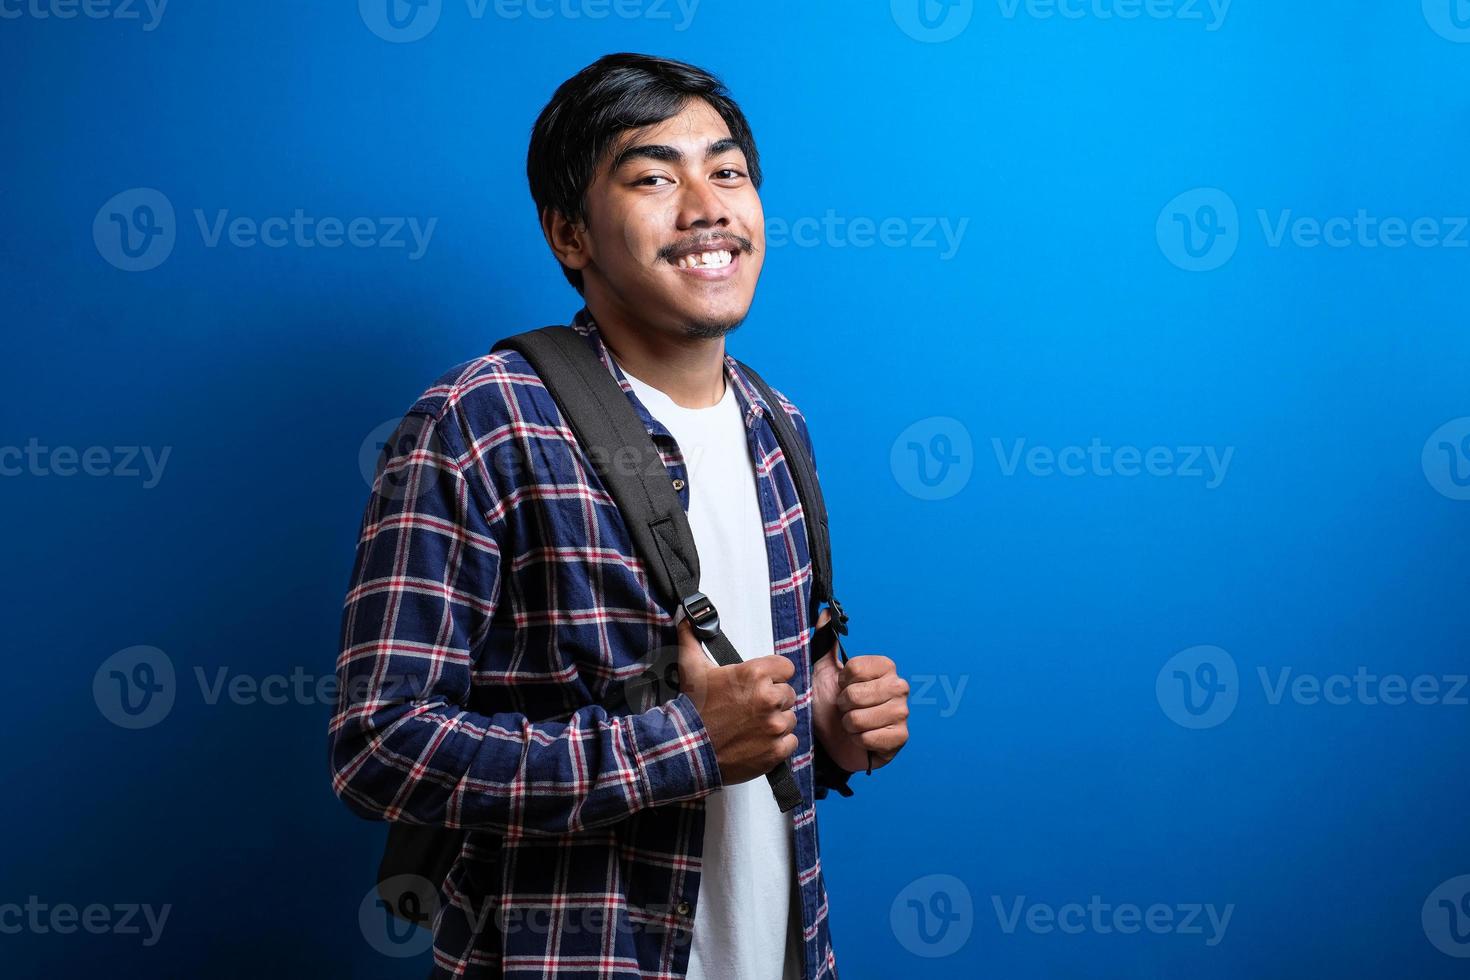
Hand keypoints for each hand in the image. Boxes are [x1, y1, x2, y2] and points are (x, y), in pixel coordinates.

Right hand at [675, 618, 798, 784]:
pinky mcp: (776, 750)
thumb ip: (692, 637)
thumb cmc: (693, 708)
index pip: (786, 667)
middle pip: (788, 693)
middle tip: (751, 708)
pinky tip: (759, 742)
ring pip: (790, 718)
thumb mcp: (691, 667)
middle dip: (773, 700)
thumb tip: (687, 618)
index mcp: (755, 673)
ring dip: (776, 722)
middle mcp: (769, 697)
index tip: (759, 684)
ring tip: (753, 726)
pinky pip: (791, 741)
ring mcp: (774, 726)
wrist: (687, 749)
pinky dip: (778, 744)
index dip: (773, 675)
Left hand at [810, 608, 908, 773]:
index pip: (855, 668)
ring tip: (852, 723)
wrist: (831, 740)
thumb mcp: (822, 670)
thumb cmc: (829, 704)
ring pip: (861, 718)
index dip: (841, 682)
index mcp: (885, 666)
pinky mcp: (901, 738)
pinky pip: (870, 738)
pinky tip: (861, 738)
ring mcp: (903, 713)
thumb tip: (825, 611)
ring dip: (849, 725)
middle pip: (857, 694)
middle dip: (843, 705)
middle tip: (846, 708)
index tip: (842, 687)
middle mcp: (899, 686)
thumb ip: (824, 640)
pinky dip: (858, 741)